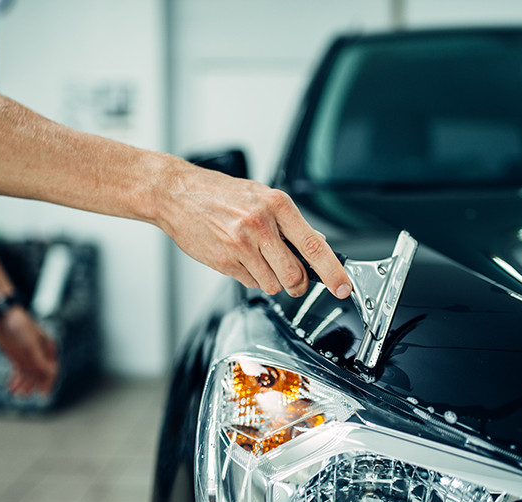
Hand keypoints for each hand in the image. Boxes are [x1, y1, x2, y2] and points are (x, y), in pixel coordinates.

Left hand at [0, 307, 58, 395]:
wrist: (3, 317)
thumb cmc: (20, 327)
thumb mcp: (30, 345)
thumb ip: (39, 360)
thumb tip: (50, 373)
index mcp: (49, 350)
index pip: (52, 370)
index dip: (48, 383)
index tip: (42, 395)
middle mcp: (41, 355)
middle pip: (40, 375)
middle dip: (33, 386)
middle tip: (25, 396)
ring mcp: (29, 357)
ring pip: (29, 376)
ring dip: (24, 386)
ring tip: (16, 394)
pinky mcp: (18, 358)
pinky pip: (19, 373)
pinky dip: (16, 381)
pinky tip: (11, 388)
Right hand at [159, 162, 351, 298]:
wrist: (177, 194)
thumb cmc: (221, 194)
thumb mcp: (262, 197)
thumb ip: (290, 223)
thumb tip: (317, 244)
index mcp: (277, 205)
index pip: (314, 246)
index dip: (333, 272)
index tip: (343, 288)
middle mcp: (260, 224)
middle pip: (295, 275)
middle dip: (297, 283)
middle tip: (294, 277)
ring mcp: (241, 245)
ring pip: (273, 284)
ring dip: (271, 279)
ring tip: (256, 257)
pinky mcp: (225, 262)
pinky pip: (251, 284)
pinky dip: (251, 277)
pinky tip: (240, 258)